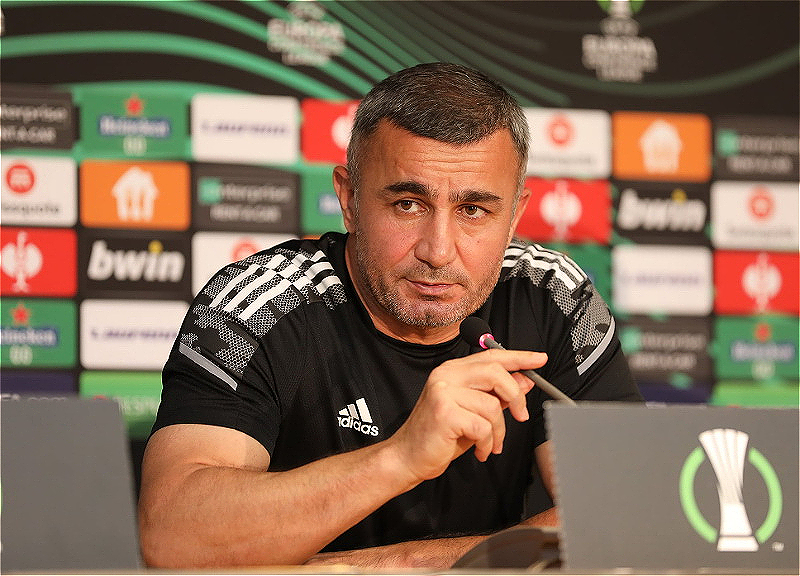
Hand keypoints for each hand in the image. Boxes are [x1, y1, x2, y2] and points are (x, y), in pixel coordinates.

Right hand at [389, 348, 546, 482]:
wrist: (407, 457)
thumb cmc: (440, 436)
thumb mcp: (473, 412)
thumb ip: (497, 395)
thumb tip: (525, 381)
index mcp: (453, 371)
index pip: (491, 356)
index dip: (519, 356)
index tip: (539, 359)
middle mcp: (447, 375)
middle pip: (496, 372)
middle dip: (515, 396)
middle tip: (521, 416)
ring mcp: (443, 392)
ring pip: (492, 405)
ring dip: (499, 431)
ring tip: (490, 444)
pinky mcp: (445, 413)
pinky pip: (483, 426)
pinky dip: (487, 442)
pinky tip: (479, 450)